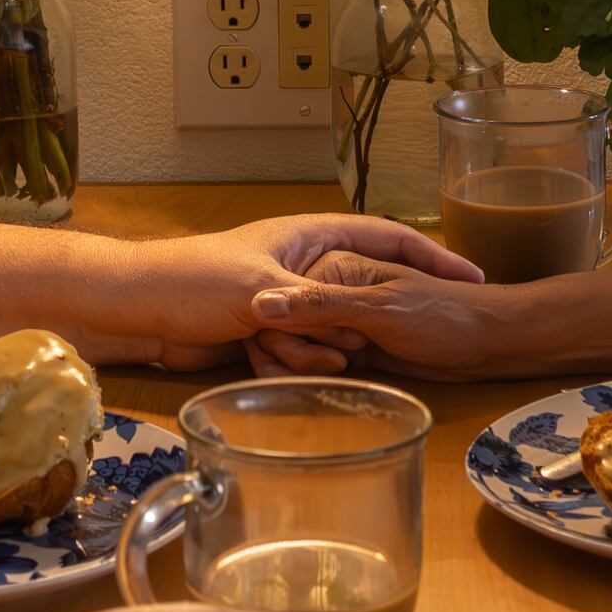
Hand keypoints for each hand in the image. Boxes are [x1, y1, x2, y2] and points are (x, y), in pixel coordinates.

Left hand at [78, 213, 483, 373]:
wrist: (139, 306)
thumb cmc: (194, 281)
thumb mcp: (259, 291)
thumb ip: (310, 306)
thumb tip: (355, 328)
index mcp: (311, 235)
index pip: (389, 236)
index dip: (433, 256)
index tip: (472, 280)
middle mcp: (306, 262)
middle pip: (366, 286)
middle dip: (378, 322)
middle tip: (406, 342)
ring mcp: (290, 296)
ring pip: (333, 326)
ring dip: (327, 349)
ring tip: (340, 363)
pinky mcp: (269, 328)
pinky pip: (302, 348)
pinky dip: (301, 362)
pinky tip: (303, 375)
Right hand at [242, 254, 591, 380]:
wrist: (488, 343)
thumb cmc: (443, 317)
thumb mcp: (379, 309)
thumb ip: (321, 306)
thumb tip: (260, 303)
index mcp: (335, 266)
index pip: (280, 298)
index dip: (287, 328)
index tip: (313, 347)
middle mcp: (333, 290)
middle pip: (284, 325)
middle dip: (294, 352)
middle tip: (335, 366)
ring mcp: (344, 321)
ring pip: (299, 348)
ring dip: (306, 367)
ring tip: (339, 374)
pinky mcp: (356, 349)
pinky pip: (320, 364)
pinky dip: (318, 378)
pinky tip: (324, 388)